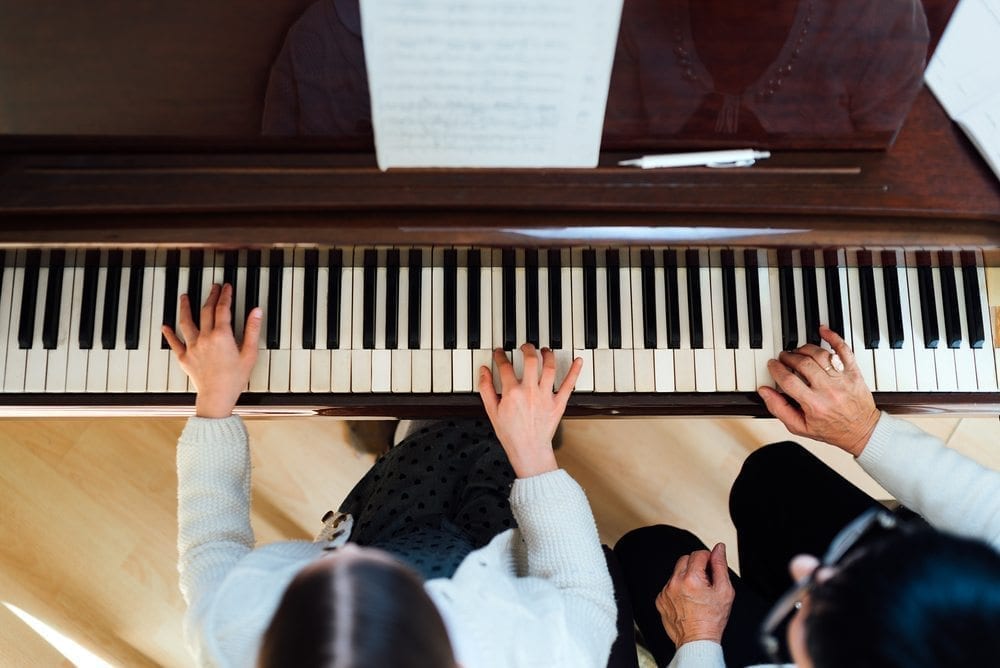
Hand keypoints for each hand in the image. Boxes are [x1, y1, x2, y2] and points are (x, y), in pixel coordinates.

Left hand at [162, 283, 262, 417]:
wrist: (217, 396)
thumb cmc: (234, 378)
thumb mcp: (249, 353)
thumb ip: (252, 330)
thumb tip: (256, 312)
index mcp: (221, 335)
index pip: (223, 309)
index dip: (225, 295)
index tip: (226, 287)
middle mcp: (205, 338)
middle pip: (206, 311)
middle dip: (210, 296)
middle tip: (213, 287)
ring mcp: (192, 347)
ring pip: (186, 322)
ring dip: (185, 308)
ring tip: (185, 297)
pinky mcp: (184, 358)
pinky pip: (174, 343)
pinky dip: (169, 334)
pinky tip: (165, 326)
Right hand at [478, 344, 581, 477]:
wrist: (529, 450)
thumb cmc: (510, 434)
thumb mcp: (492, 412)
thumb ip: (486, 389)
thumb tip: (484, 371)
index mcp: (512, 393)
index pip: (505, 366)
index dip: (500, 356)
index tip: (499, 353)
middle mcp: (530, 391)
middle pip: (530, 360)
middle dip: (527, 349)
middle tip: (525, 346)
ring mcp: (546, 396)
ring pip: (549, 368)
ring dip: (548, 355)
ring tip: (545, 350)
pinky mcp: (559, 403)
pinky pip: (569, 384)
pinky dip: (575, 371)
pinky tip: (578, 361)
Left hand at [656, 543, 733, 645]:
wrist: (697, 641)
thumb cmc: (712, 620)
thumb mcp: (724, 591)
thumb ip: (720, 565)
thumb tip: (718, 548)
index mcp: (691, 579)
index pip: (698, 554)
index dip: (708, 559)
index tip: (711, 568)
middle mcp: (675, 583)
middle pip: (685, 559)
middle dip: (696, 566)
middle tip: (705, 581)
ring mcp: (665, 591)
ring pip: (676, 573)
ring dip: (686, 577)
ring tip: (696, 594)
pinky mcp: (660, 600)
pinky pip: (669, 586)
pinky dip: (677, 589)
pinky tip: (686, 601)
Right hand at [758, 325, 879, 456]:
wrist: (862, 431)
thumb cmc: (831, 430)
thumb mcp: (799, 427)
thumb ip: (779, 408)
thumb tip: (764, 391)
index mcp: (814, 405)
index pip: (788, 380)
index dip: (776, 369)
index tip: (772, 365)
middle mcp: (829, 390)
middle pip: (803, 364)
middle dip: (788, 357)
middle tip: (784, 357)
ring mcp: (842, 379)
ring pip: (819, 355)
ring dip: (805, 349)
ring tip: (798, 352)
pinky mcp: (854, 372)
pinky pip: (844, 350)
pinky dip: (833, 337)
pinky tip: (823, 330)